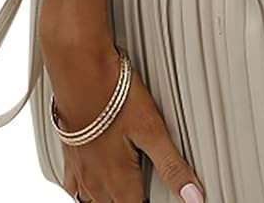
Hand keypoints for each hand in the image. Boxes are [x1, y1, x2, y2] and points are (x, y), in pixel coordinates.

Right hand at [40, 37, 204, 202]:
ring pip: (91, 201)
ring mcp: (80, 170)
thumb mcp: (152, 130)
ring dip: (108, 200)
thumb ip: (172, 166)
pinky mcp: (69, 155)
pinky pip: (73, 187)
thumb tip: (193, 196)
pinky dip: (84, 191)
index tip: (160, 197)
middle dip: (131, 200)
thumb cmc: (114, 96)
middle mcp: (96, 182)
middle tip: (144, 189)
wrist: (79, 73)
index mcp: (118, 182)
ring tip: (122, 191)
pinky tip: (91, 182)